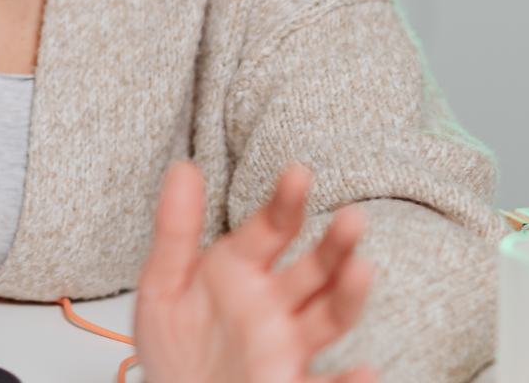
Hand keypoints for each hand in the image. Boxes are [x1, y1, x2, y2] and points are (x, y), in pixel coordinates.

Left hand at [133, 162, 374, 382]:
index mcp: (242, 269)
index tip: (297, 173)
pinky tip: (364, 373)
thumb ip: (176, 230)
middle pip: (313, 269)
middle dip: (334, 245)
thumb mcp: (163, 284)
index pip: (271, 228)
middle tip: (353, 219)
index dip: (285, 201)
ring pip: (328, 317)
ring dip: (348, 295)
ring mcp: (285, 345)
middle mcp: (273, 304)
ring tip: (362, 270)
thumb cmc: (176, 343)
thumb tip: (183, 167)